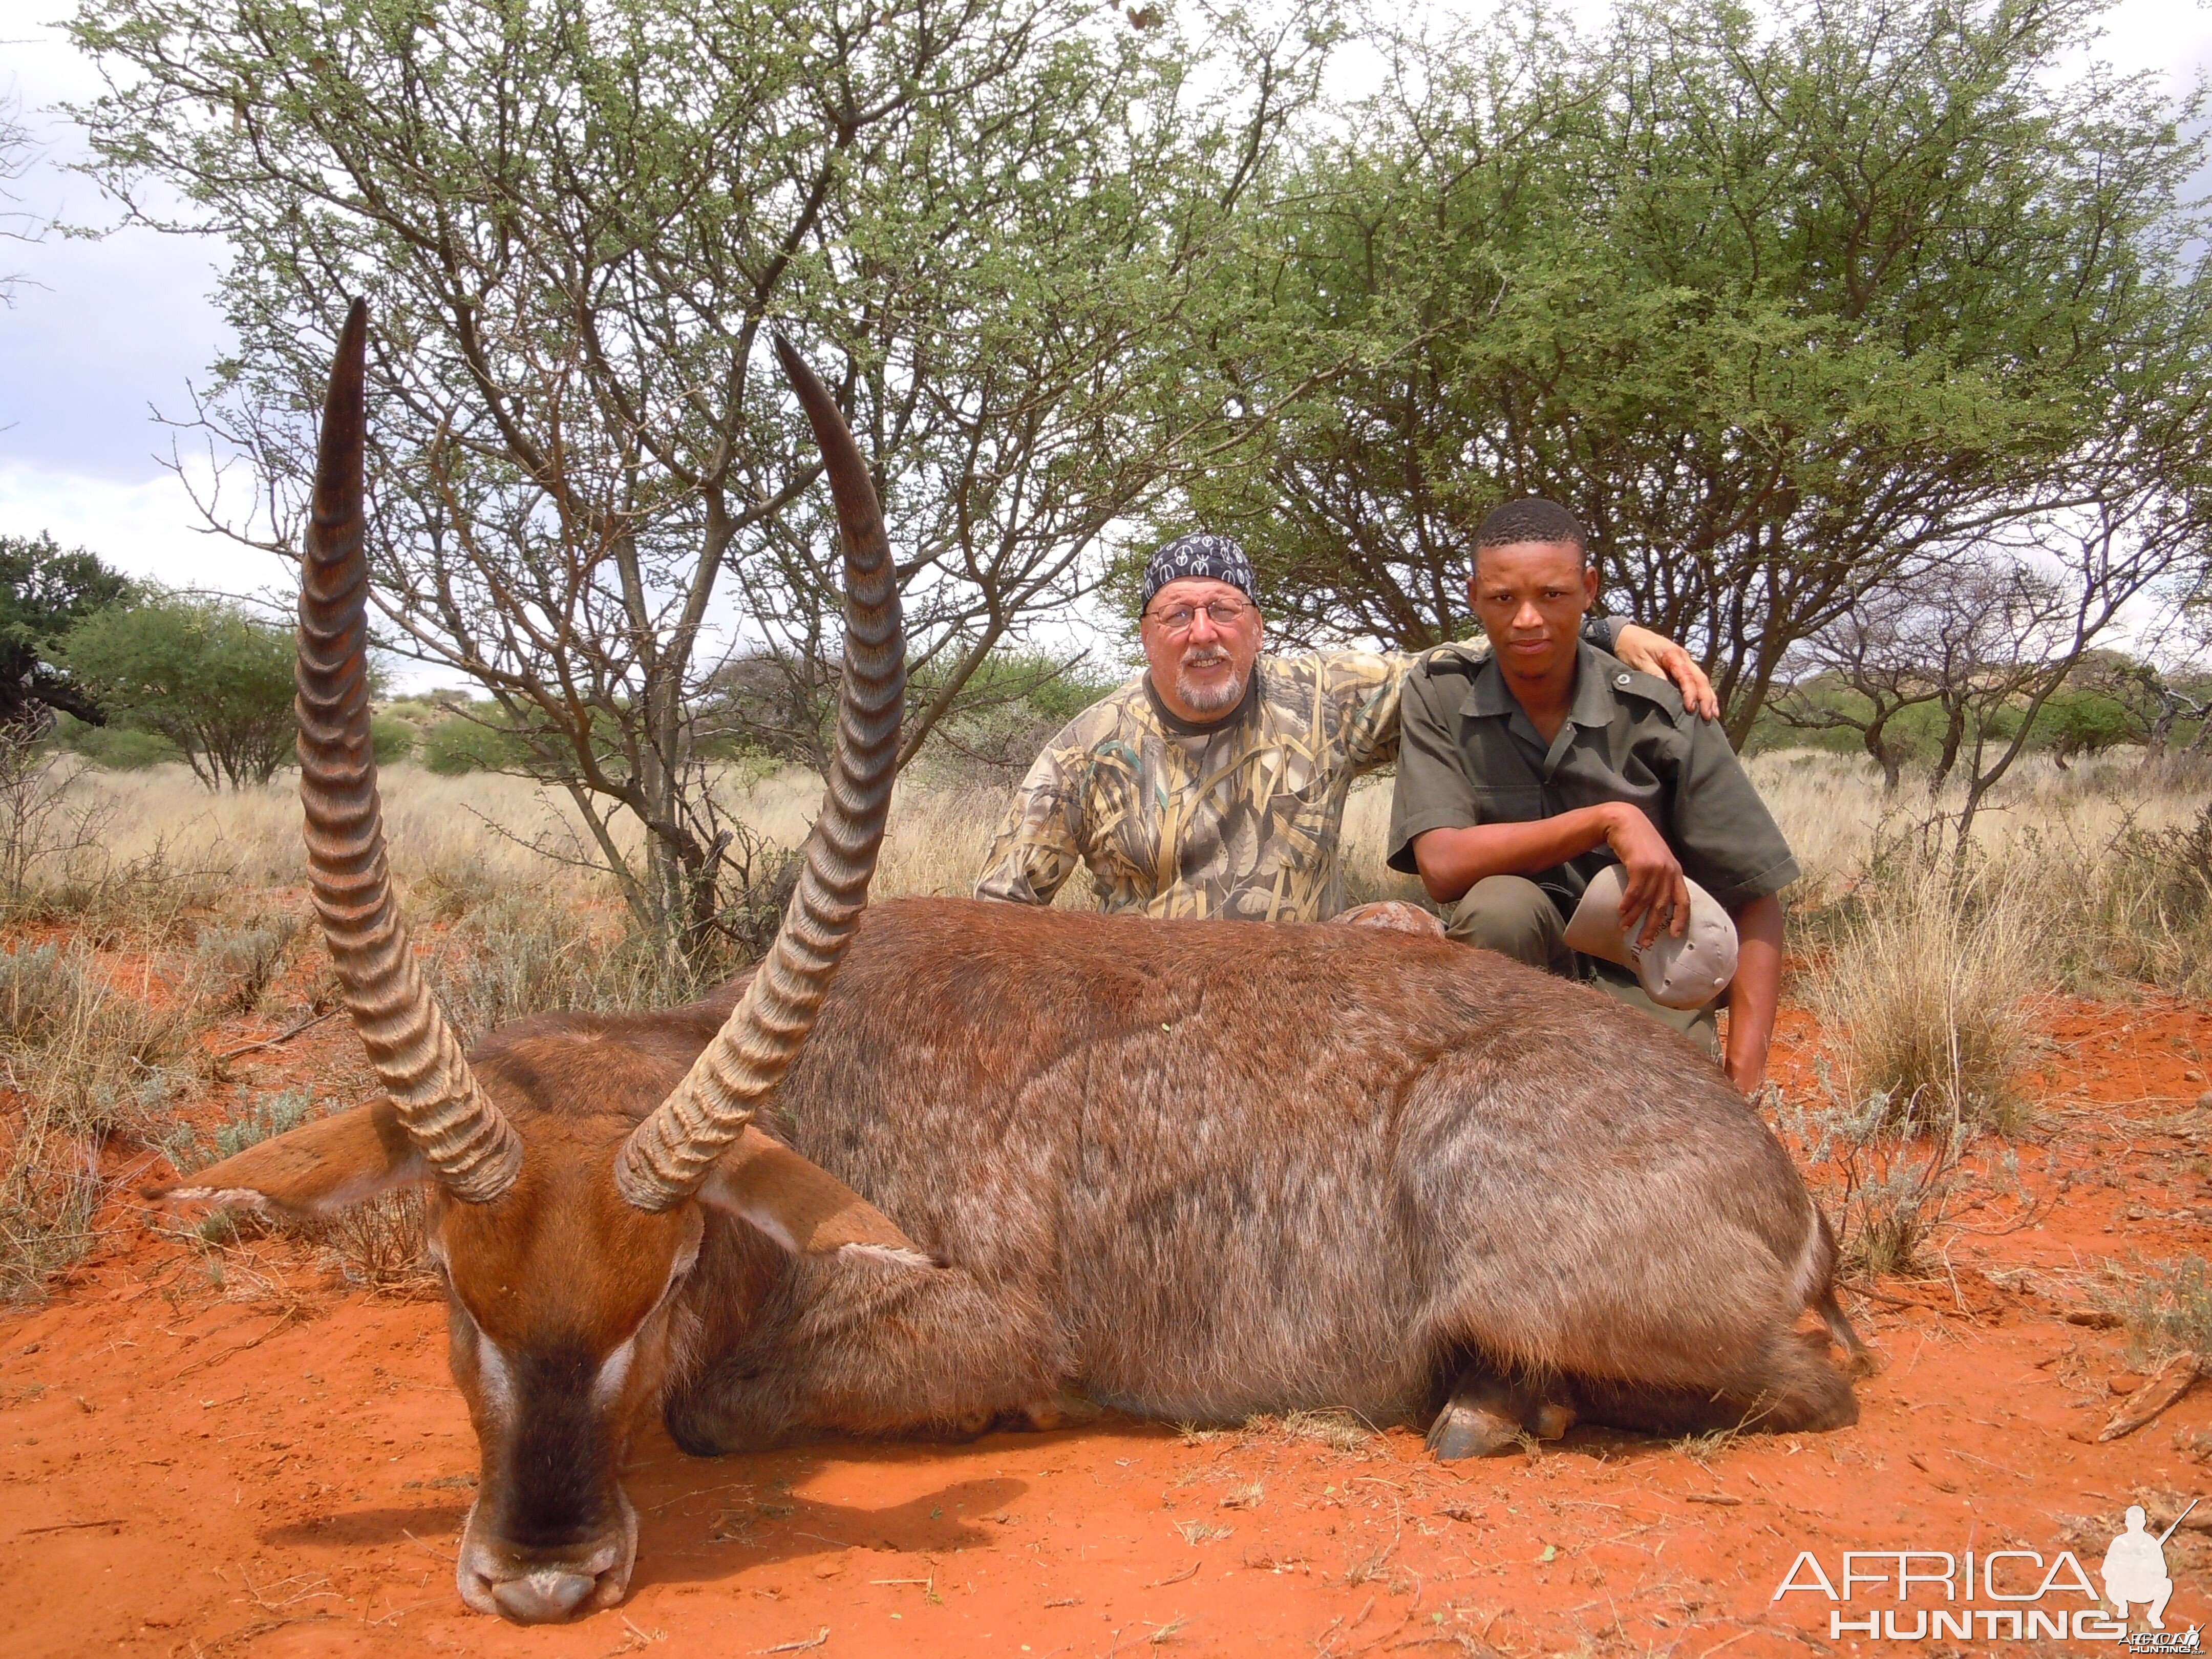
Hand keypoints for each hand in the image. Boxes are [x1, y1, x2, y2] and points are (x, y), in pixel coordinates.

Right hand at [1599, 804, 1688, 949]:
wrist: (1626, 821)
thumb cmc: (1639, 842)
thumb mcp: (1656, 859)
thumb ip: (1660, 877)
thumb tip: (1654, 901)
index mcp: (1676, 872)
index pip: (1684, 900)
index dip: (1680, 919)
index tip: (1673, 935)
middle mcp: (1669, 871)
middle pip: (1663, 906)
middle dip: (1653, 926)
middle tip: (1645, 942)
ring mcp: (1656, 868)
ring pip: (1646, 901)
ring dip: (1634, 917)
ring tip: (1625, 928)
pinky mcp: (1641, 865)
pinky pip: (1634, 891)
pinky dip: (1627, 903)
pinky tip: (1620, 911)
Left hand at [1612, 625, 1718, 720]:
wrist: (1625, 634)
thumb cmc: (1630, 646)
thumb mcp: (1638, 660)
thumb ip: (1652, 673)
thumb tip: (1665, 688)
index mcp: (1672, 654)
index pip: (1686, 676)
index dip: (1690, 693)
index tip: (1690, 708)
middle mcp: (1682, 657)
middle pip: (1700, 678)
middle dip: (1706, 698)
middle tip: (1709, 716)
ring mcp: (1683, 661)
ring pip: (1701, 679)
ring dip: (1708, 696)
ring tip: (1713, 714)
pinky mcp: (1680, 666)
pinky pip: (1695, 679)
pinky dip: (1702, 692)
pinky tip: (1706, 704)